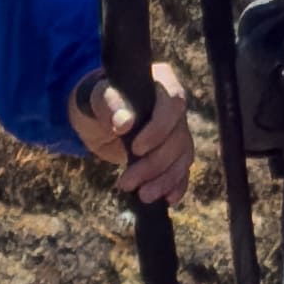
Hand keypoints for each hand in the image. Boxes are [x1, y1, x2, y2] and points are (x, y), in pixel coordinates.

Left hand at [66, 72, 192, 207]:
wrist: (101, 117)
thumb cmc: (101, 100)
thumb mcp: (101, 98)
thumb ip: (112, 105)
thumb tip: (124, 122)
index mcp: (163, 84)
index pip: (173, 105)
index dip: (159, 129)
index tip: (136, 149)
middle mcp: (176, 108)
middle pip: (178, 138)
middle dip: (154, 165)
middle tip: (127, 183)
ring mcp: (178, 131)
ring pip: (182, 157)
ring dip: (164, 180)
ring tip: (142, 196)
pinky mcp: (174, 153)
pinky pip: (183, 170)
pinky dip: (177, 185)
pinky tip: (167, 199)